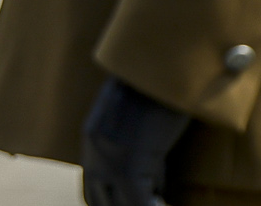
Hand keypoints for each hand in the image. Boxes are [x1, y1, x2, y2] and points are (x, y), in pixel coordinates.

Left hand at [81, 77, 190, 205]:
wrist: (161, 67)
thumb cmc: (159, 88)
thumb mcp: (140, 123)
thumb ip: (138, 154)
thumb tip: (155, 188)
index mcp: (92, 138)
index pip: (92, 189)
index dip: (111, 202)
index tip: (136, 203)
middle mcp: (93, 152)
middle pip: (100, 201)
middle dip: (124, 205)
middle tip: (150, 204)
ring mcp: (107, 161)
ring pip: (120, 204)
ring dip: (141, 205)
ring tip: (161, 205)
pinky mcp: (127, 166)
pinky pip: (139, 202)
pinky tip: (168, 205)